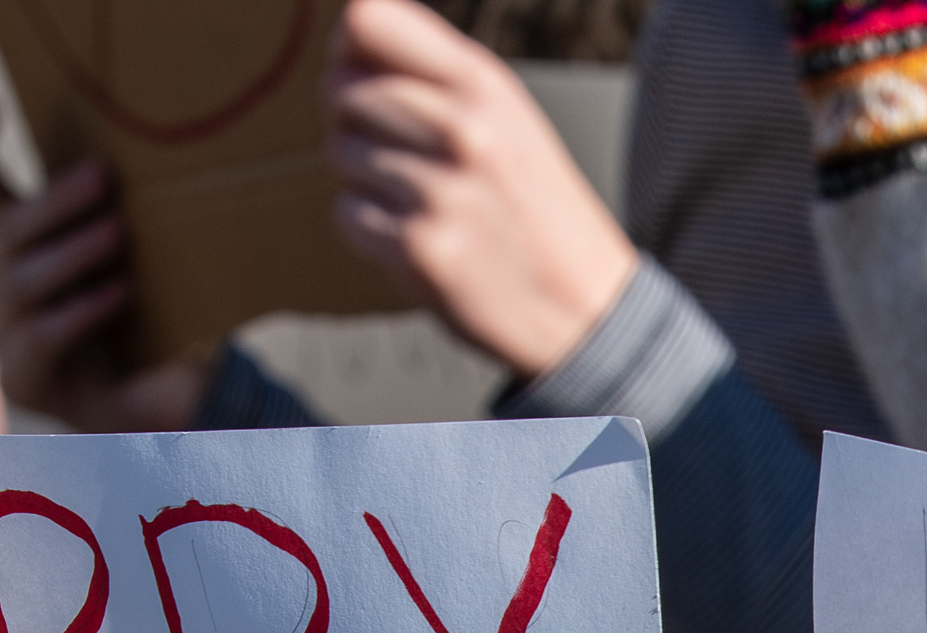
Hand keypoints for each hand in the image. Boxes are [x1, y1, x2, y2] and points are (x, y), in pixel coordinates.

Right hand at [0, 104, 213, 432]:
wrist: (151, 410)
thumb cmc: (146, 324)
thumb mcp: (151, 268)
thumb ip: (151, 229)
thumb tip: (203, 179)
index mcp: (20, 241)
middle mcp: (2, 278)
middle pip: (7, 228)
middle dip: (54, 201)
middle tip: (102, 177)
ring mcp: (5, 328)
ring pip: (21, 280)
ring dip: (71, 253)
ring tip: (118, 234)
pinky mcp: (21, 376)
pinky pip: (41, 334)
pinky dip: (79, 310)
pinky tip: (116, 294)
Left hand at [329, 0, 637, 378]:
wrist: (585, 308)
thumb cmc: (535, 211)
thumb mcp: (506, 119)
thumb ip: (436, 75)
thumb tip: (346, 43)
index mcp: (485, 84)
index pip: (367, 19)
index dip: (347, 49)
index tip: (362, 78)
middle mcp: (464, 128)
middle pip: (341, 91)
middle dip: (352, 124)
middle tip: (397, 157)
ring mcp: (442, 190)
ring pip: (340, 155)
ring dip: (365, 182)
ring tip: (423, 203)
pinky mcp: (423, 248)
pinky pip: (349, 215)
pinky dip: (372, 232)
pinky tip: (421, 240)